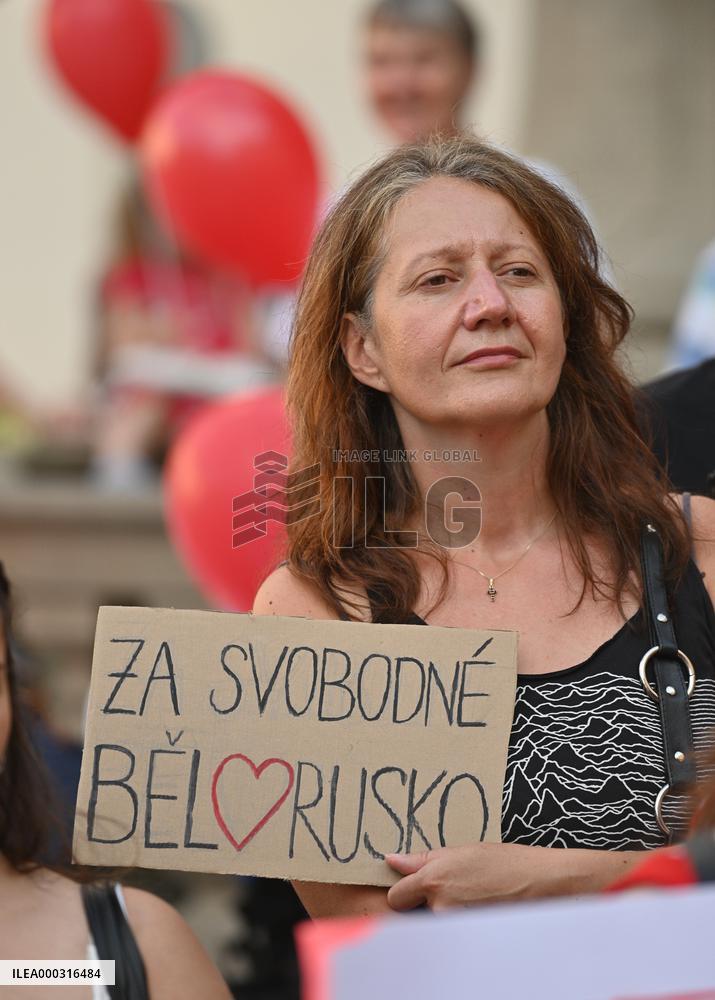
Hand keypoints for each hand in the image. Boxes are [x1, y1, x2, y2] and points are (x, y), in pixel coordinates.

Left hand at [385, 842, 641, 911]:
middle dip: (427, 906)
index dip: (404, 894)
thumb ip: (424, 859)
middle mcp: (441, 904)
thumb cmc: (506, 862)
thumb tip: (392, 860)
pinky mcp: (472, 939)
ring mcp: (456, 924)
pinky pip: (456, 933)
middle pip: (415, 914)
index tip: (413, 891)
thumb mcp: (464, 851)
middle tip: (456, 894)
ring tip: (474, 901)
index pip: (396, 897)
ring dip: (448, 915)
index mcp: (434, 878)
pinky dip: (464, 925)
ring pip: (436, 924)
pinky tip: (482, 911)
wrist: (545, 883)